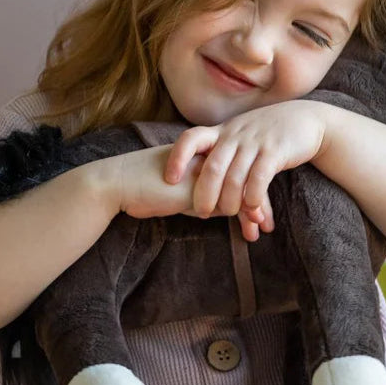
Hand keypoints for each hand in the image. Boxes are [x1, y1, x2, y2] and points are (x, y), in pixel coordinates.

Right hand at [111, 146, 266, 239]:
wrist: (118, 184)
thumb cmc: (145, 190)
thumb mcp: (180, 193)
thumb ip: (202, 197)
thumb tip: (224, 211)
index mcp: (204, 154)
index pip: (237, 169)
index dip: (250, 190)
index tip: (259, 212)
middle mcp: (208, 157)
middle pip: (246, 177)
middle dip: (260, 203)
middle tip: (267, 225)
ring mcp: (205, 169)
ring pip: (241, 189)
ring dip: (254, 212)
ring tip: (261, 231)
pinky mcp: (199, 184)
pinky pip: (229, 200)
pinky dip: (242, 215)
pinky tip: (251, 227)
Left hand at [163, 101, 328, 240]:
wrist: (306, 119)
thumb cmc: (268, 133)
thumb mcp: (240, 134)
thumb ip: (221, 150)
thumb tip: (195, 176)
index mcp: (222, 132)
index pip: (191, 139)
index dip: (177, 158)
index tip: (170, 179)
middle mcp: (235, 135)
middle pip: (212, 166)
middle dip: (204, 192)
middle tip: (201, 212)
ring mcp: (255, 142)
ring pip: (235, 176)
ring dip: (230, 200)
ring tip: (228, 214)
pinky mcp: (276, 151)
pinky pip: (260, 176)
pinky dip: (253, 195)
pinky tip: (253, 208)